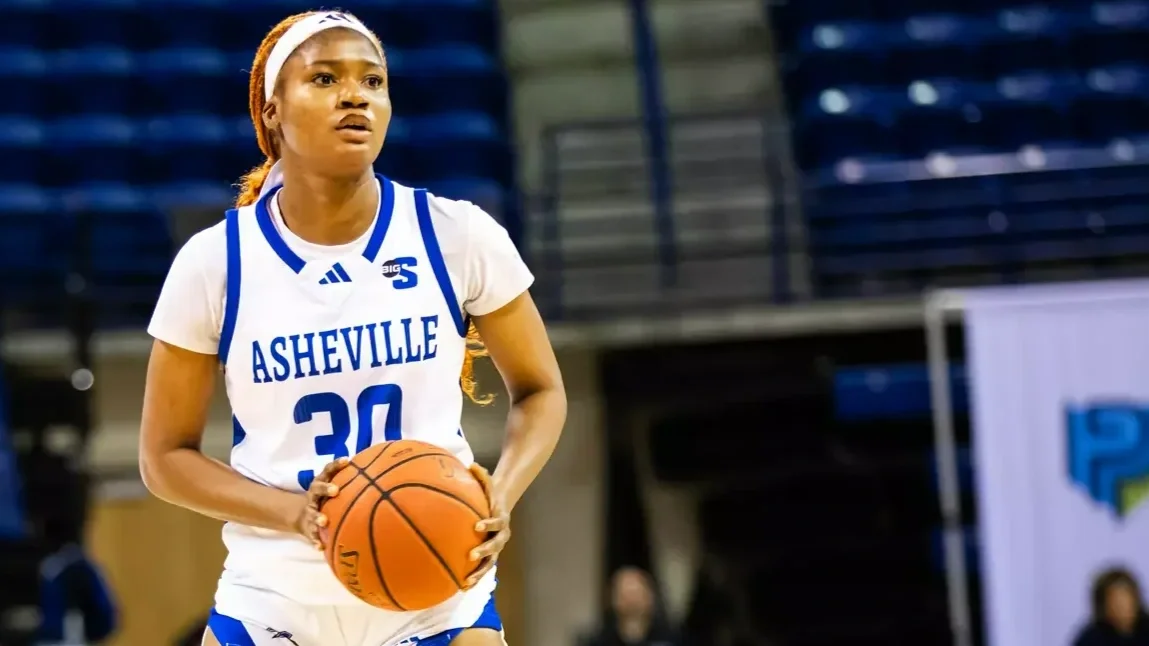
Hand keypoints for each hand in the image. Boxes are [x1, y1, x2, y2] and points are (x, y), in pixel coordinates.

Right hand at [293, 457, 349, 550]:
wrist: (303, 516)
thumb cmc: (327, 499)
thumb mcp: (334, 488)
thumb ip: (351, 482)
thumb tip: (381, 473)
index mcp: (321, 483)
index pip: (328, 470)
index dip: (336, 465)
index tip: (347, 460)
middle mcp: (314, 495)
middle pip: (317, 489)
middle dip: (325, 489)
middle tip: (335, 490)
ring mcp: (310, 511)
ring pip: (312, 513)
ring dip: (318, 517)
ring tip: (324, 521)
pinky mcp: (308, 527)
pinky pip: (311, 535)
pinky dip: (315, 540)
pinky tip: (321, 546)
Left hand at [466, 463, 509, 588]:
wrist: (502, 506)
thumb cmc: (491, 495)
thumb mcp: (488, 484)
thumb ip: (482, 476)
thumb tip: (472, 464)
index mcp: (500, 518)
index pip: (497, 521)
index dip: (489, 524)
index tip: (477, 526)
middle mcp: (501, 534)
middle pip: (496, 545)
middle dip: (484, 551)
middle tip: (471, 555)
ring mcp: (497, 547)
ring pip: (491, 562)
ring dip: (480, 572)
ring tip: (466, 582)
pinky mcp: (490, 555)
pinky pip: (483, 568)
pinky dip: (475, 577)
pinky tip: (461, 587)